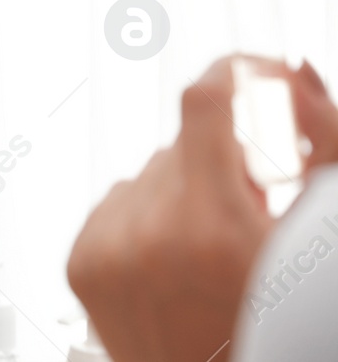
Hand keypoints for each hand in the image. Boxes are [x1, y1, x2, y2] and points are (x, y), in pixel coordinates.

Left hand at [66, 55, 337, 361]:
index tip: (249, 70)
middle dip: (220, 167)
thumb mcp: (313, 235)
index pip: (204, 102)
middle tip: (245, 221)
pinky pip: (116, 204)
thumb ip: (319, 146)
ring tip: (207, 253)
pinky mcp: (80, 262)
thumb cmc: (274, 322)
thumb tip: (293, 73)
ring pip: (148, 175)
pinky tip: (172, 263)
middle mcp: (147, 234)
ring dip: (182, 197)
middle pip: (182, 147)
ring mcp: (106, 249)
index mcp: (210, 225)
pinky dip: (146, 221)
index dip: (232, 73)